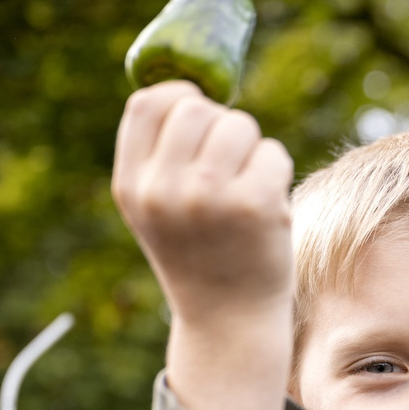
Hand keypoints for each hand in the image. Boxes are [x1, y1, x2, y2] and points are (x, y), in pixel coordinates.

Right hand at [112, 80, 294, 326]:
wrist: (228, 321)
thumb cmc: (199, 255)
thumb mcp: (158, 208)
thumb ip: (161, 155)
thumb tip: (190, 88)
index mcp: (132, 186)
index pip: (148, 104)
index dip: (180, 98)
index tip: (200, 119)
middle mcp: (163, 189)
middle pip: (197, 107)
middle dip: (221, 126)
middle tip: (229, 168)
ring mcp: (209, 196)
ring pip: (240, 124)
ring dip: (252, 149)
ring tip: (246, 189)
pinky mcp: (255, 205)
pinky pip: (273, 153)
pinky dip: (276, 173)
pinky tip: (266, 209)